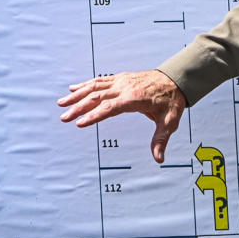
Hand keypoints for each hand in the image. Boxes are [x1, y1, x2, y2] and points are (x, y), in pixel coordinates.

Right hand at [58, 70, 186, 163]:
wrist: (176, 79)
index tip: (80, 123)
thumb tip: (159, 159)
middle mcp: (124, 87)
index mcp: (134, 98)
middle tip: (64, 118)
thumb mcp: (169, 122)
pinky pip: (99, 81)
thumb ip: (161, 139)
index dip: (94, 115)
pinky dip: (85, 84)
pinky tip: (73, 89)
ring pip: (95, 87)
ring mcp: (121, 81)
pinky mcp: (120, 78)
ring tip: (62, 103)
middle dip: (79, 107)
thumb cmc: (171, 101)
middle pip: (97, 97)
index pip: (110, 107)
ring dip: (77, 95)